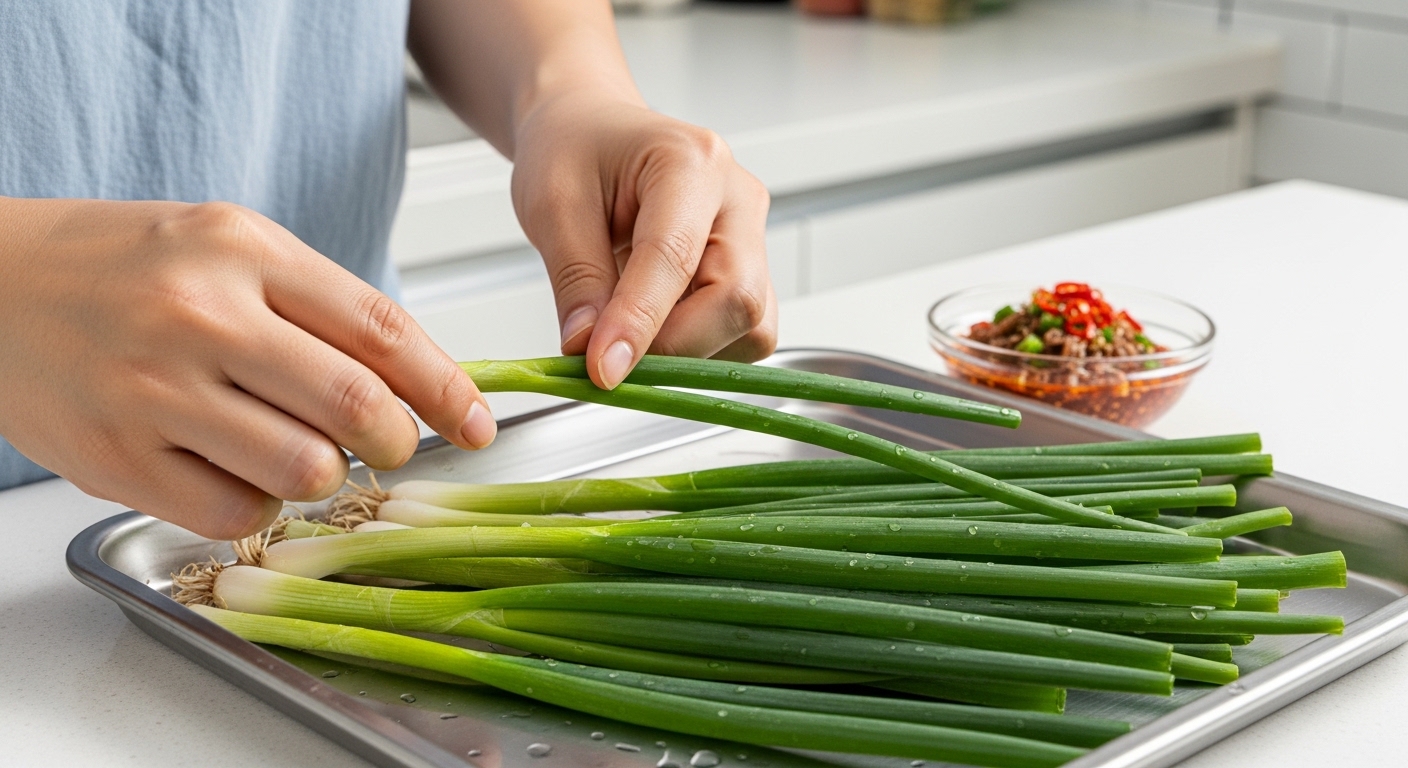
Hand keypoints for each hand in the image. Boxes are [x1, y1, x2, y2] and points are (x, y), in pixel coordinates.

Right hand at [0, 198, 495, 538]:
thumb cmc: (121, 265)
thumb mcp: (229, 247)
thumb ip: (320, 306)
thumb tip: (420, 380)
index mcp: (244, 251)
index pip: (382, 330)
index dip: (448, 389)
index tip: (478, 424)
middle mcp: (202, 316)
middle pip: (357, 408)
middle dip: (400, 442)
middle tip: (394, 446)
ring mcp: (155, 391)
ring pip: (305, 469)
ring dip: (328, 475)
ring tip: (300, 451)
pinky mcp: (116, 460)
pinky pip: (236, 511)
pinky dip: (261, 504)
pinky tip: (239, 470)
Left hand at [511, 94, 777, 388]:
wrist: (592, 131)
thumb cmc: (574, 150)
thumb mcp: (552, 205)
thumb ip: (576, 280)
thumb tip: (590, 349)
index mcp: (691, 162)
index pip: (675, 258)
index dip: (639, 322)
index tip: (602, 369)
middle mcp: (738, 200)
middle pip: (738, 300)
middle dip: (675, 346)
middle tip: (610, 356)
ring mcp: (752, 237)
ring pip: (751, 328)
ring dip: (689, 352)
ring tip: (628, 331)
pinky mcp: (750, 272)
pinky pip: (743, 334)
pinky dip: (699, 350)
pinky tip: (655, 328)